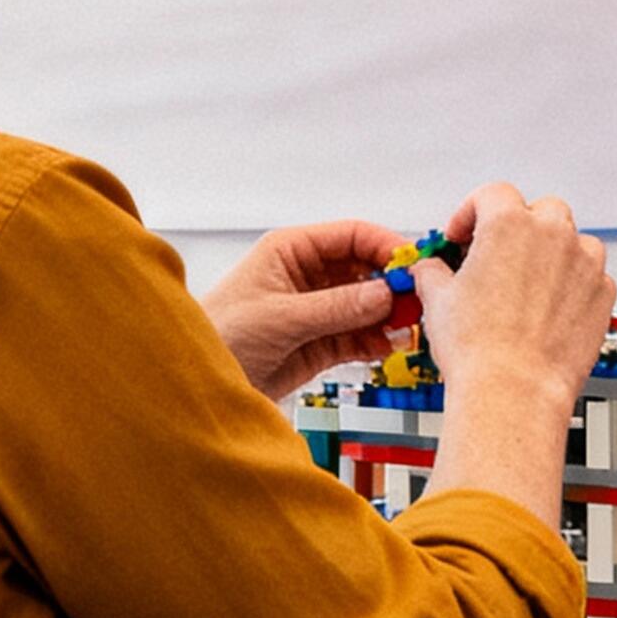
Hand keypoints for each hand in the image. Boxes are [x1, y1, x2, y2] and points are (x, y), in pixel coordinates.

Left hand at [201, 220, 409, 399]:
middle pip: (366, 269)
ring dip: (389, 315)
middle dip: (393, 284)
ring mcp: (318, 309)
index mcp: (291, 251)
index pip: (351, 236)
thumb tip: (384, 293)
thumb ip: (335, 306)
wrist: (198, 381)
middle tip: (418, 303)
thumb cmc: (219, 334)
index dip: (385, 246)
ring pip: (368, 304)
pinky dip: (377, 341)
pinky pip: (360, 335)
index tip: (413, 265)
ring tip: (406, 330)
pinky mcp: (321, 342)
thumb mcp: (280, 317)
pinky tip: (387, 347)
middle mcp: (308, 275)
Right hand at [414, 183, 616, 528]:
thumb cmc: (478, 347)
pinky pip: (591, 276)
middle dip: (517, 226)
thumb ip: (433, 271)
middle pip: (539, 210)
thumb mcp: (437, 299)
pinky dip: (573, 284)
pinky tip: (548, 308)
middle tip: (496, 254)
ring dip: (552, 251)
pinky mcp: (603, 296)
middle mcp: (553, 236)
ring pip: (573, 239)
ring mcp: (585, 265)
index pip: (492, 194)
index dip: (470, 213)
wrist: (515, 390)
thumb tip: (432, 269)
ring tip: (527, 281)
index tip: (462, 236)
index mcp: (509, 224)